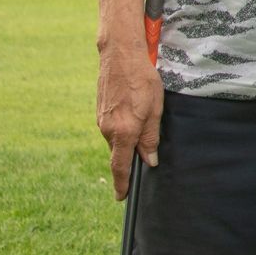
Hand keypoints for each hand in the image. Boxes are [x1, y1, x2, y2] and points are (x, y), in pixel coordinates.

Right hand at [97, 45, 162, 199]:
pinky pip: (113, 127)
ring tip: (144, 121)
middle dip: (131, 156)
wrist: (120, 57)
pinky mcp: (100, 111)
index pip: (120, 166)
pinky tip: (134, 112)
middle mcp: (108, 129)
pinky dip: (123, 127)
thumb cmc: (143, 81)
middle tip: (146, 155)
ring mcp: (101, 120)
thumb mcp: (155, 109)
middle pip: (120, 152)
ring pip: (117, 139)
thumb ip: (150, 137)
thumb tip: (149, 160)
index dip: (122, 183)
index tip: (122, 197)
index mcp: (123, 132)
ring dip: (129, 138)